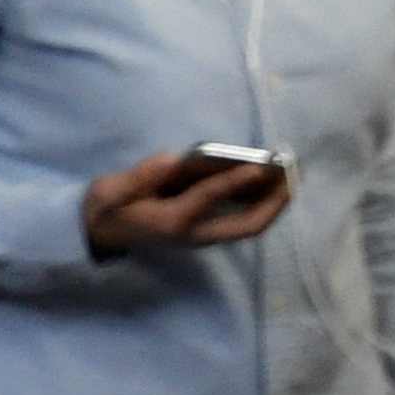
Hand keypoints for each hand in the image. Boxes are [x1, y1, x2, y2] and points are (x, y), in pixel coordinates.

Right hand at [83, 148, 289, 255]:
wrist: (101, 233)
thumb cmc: (106, 210)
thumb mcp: (109, 192)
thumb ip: (138, 178)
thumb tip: (171, 161)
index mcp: (171, 221)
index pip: (206, 200)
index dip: (233, 182)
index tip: (258, 166)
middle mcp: (194, 233)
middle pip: (246, 225)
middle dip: (273, 202)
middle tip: (293, 176)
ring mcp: (203, 233)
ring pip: (249, 223)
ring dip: (273, 203)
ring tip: (293, 176)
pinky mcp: (206, 228)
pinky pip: (243, 218)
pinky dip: (262, 202)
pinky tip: (273, 182)